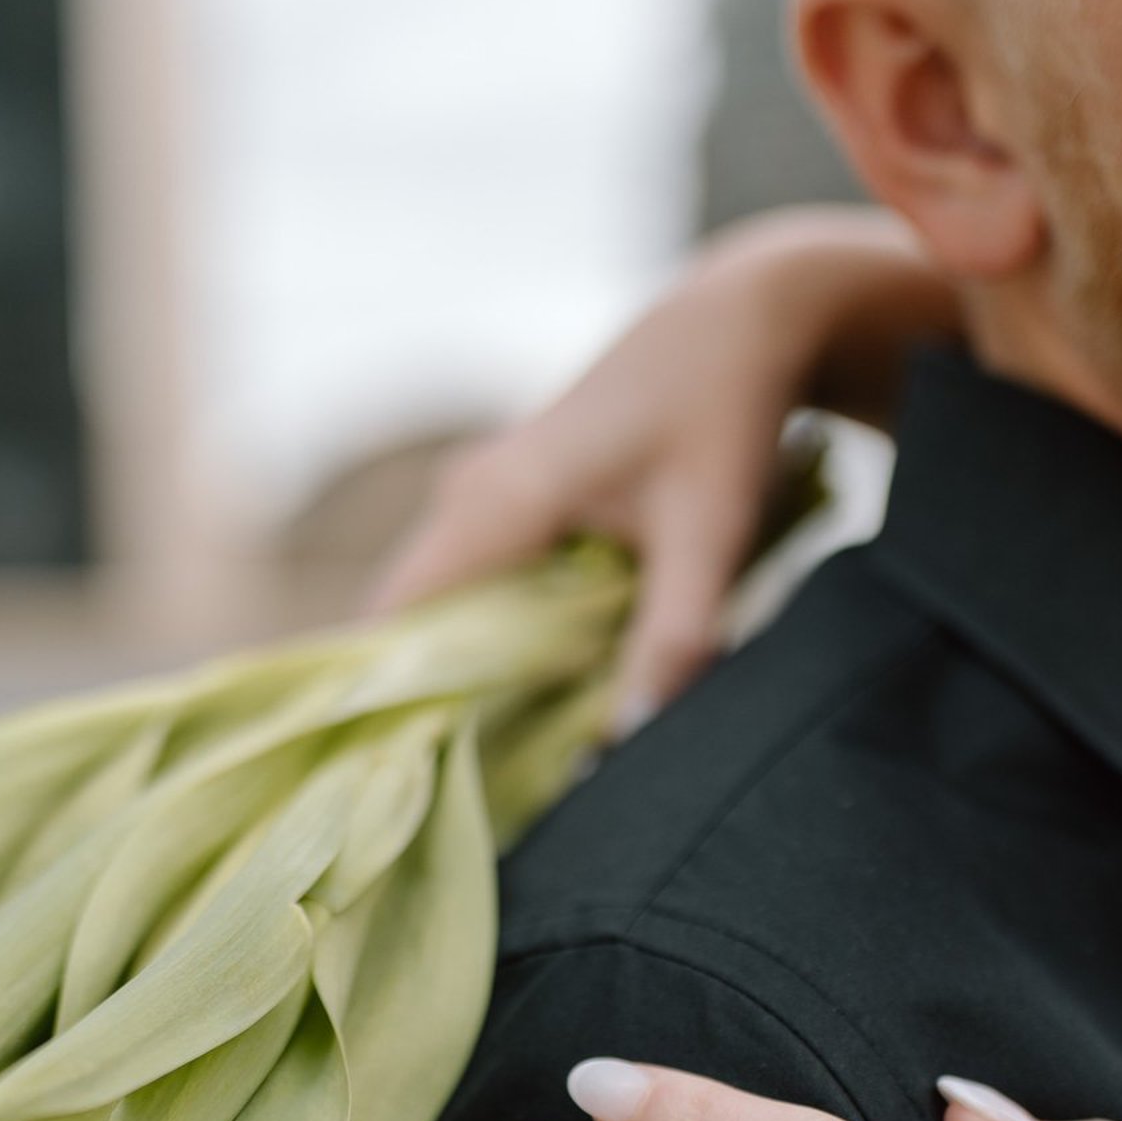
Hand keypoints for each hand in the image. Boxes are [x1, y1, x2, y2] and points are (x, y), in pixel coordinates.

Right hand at [370, 209, 957, 734]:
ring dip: (446, 679)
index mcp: (496, 505)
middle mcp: (466, 498)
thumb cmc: (724, 412)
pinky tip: (511, 703)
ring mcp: (479, 496)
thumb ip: (675, 636)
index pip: (395, 620)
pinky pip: (465, 588)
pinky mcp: (505, 502)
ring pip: (433, 608)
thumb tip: (629, 743)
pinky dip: (478, 644)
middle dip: (412, 705)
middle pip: (403, 624)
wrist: (740, 318)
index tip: (384, 782)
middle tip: (431, 802)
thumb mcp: (710, 529)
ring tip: (464, 769)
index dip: (381, 700)